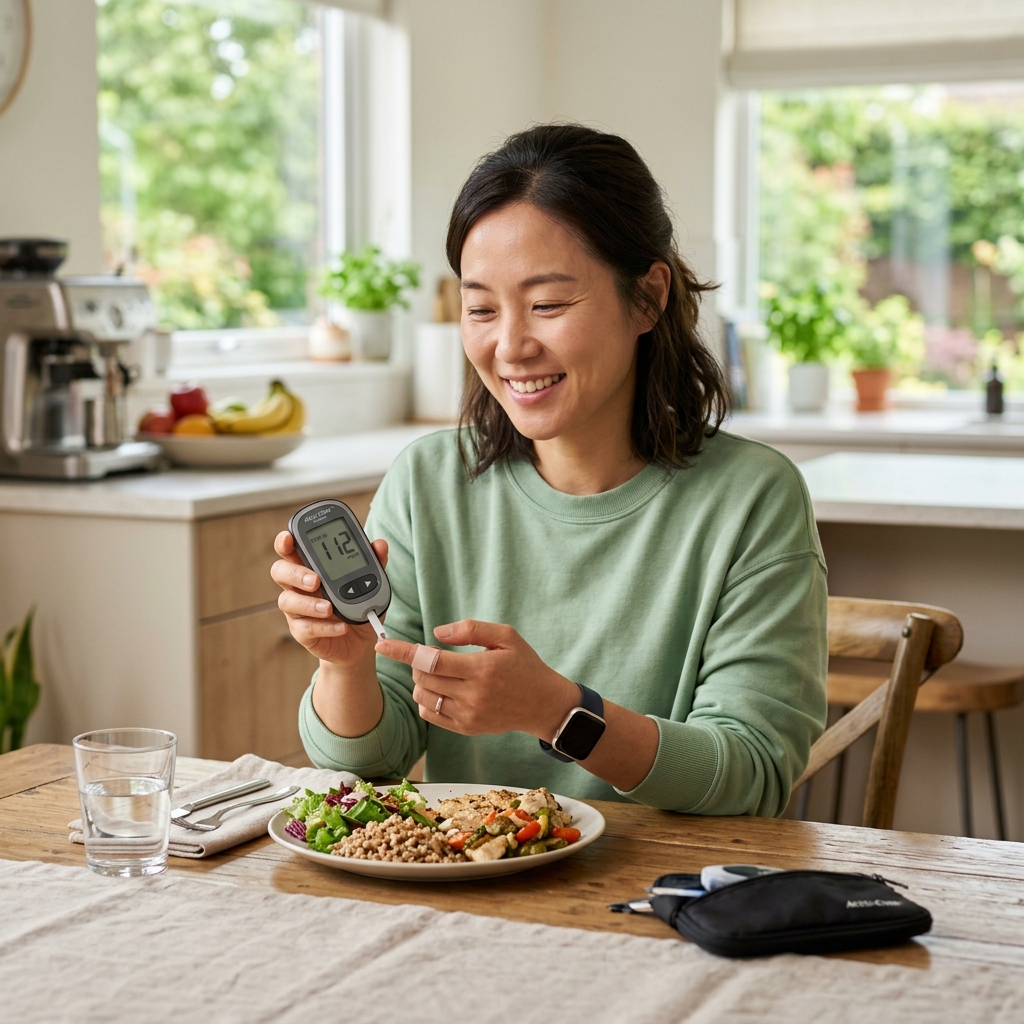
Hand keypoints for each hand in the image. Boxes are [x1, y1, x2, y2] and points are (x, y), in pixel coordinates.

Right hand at [271, 531, 387, 665]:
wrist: (360, 641)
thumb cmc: (357, 604)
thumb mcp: (370, 583)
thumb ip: (373, 562)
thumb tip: (380, 544)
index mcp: (310, 567)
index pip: (290, 550)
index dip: (284, 542)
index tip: (289, 537)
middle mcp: (298, 587)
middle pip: (280, 572)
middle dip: (294, 573)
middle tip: (315, 580)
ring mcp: (298, 610)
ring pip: (288, 601)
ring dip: (309, 603)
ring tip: (329, 608)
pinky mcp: (303, 632)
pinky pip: (306, 628)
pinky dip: (325, 627)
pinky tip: (341, 627)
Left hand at [375, 620, 579, 739]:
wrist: (542, 704)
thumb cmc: (524, 665)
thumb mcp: (506, 636)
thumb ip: (471, 629)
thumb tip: (437, 632)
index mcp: (481, 669)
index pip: (431, 660)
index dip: (404, 651)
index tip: (383, 644)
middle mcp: (473, 695)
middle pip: (423, 677)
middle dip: (418, 662)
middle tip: (432, 655)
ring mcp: (468, 715)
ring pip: (423, 696)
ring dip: (421, 681)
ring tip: (440, 673)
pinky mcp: (466, 728)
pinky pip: (430, 714)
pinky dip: (427, 699)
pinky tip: (442, 690)